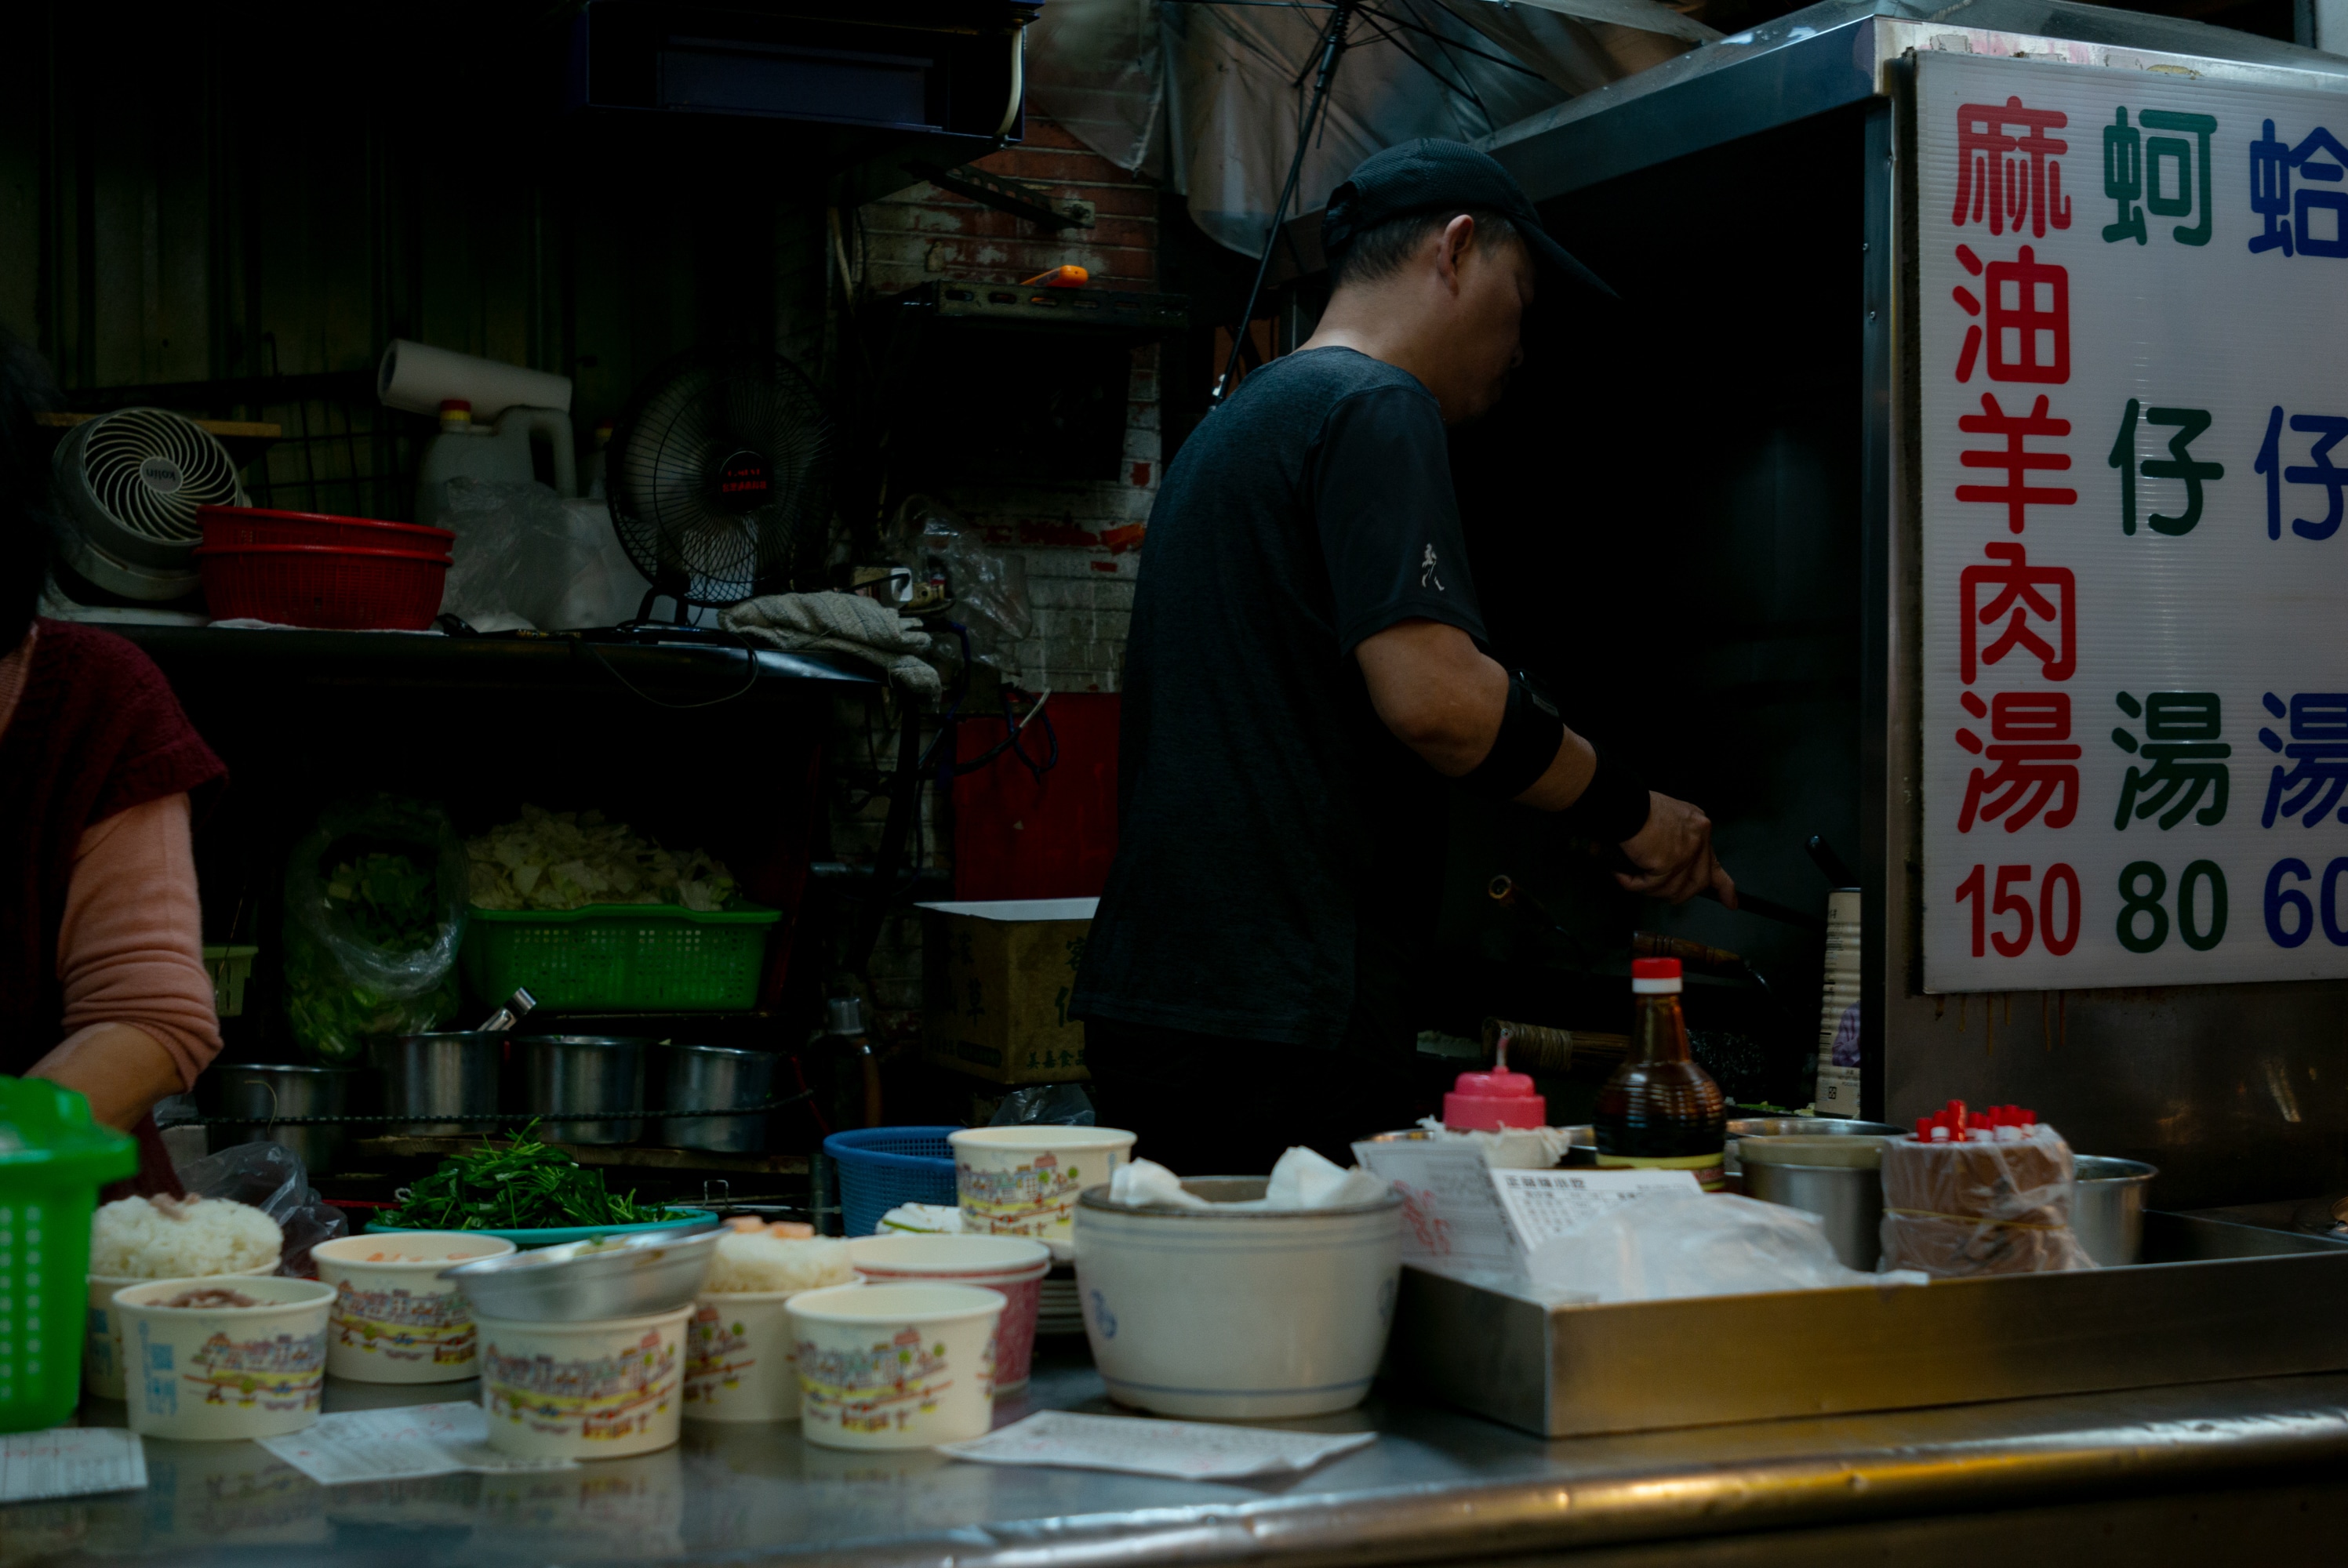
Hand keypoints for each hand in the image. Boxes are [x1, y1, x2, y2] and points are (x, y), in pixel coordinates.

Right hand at [1614, 792, 1736, 907]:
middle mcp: (1698, 839)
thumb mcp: (1666, 817)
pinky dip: (1631, 883)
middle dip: (1682, 894)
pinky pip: (1649, 886)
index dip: (1724, 886)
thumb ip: (1674, 840)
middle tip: (1667, 898)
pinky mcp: (1668, 864)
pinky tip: (1621, 873)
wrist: (1624, 802)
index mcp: (1698, 827)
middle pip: (1699, 882)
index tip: (1731, 902)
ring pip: (1672, 889)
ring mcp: (1686, 853)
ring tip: (1630, 875)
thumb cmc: (1635, 805)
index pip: (1714, 862)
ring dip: (1649, 888)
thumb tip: (1663, 867)